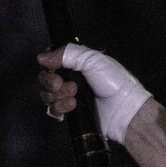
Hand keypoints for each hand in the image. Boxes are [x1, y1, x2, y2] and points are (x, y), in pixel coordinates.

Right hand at [36, 45, 151, 144]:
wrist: (123, 109)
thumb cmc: (114, 83)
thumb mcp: (91, 59)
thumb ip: (65, 54)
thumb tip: (42, 57)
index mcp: (76, 63)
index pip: (50, 62)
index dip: (48, 66)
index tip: (53, 69)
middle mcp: (71, 78)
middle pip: (44, 79)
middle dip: (50, 82)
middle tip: (61, 84)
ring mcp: (69, 96)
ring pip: (47, 95)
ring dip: (57, 95)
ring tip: (74, 94)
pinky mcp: (70, 112)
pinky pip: (53, 110)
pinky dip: (60, 107)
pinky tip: (72, 105)